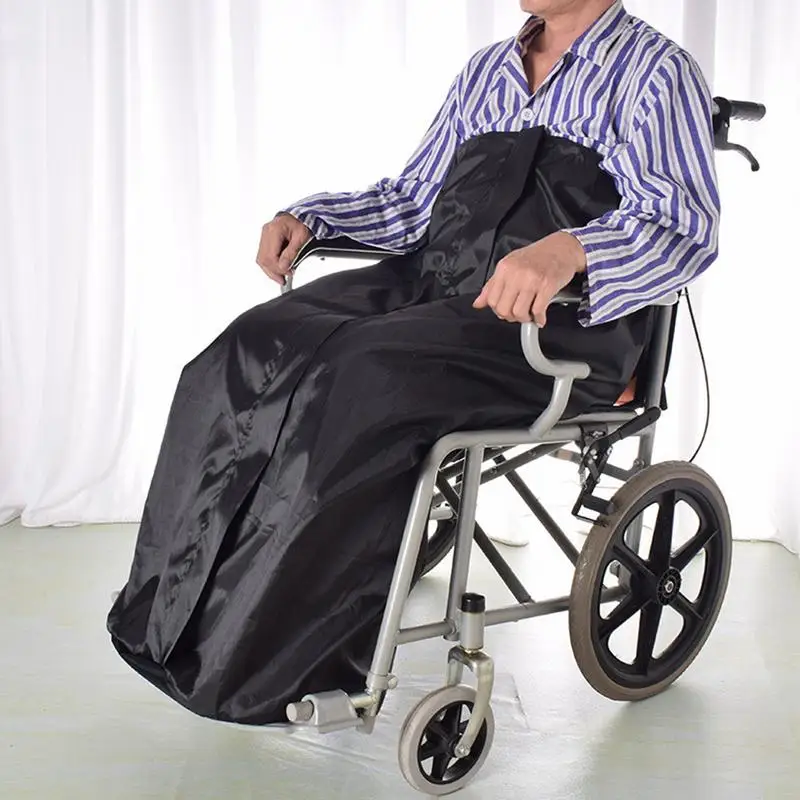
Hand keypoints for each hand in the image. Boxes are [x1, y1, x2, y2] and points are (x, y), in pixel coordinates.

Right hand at [256, 213, 312, 284]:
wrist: (301, 215)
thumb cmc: (302, 223)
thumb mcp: (302, 238)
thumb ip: (292, 253)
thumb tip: (284, 267)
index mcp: (274, 230)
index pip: (271, 256)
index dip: (279, 268)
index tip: (289, 273)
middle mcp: (266, 232)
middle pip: (263, 259)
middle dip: (273, 272)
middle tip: (283, 280)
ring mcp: (264, 235)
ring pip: (261, 259)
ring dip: (270, 270)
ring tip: (280, 278)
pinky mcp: (265, 239)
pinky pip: (263, 255)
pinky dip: (270, 265)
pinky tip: (277, 270)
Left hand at [472, 232, 586, 326]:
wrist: (562, 247)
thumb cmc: (536, 256)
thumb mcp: (509, 265)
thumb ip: (492, 285)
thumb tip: (478, 303)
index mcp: (504, 268)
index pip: (491, 300)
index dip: (498, 310)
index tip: (506, 310)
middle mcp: (516, 273)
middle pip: (503, 309)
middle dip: (511, 317)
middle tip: (518, 314)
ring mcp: (532, 279)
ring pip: (519, 313)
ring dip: (525, 318)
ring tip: (530, 314)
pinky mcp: (548, 285)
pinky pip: (538, 310)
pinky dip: (539, 318)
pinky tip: (540, 316)